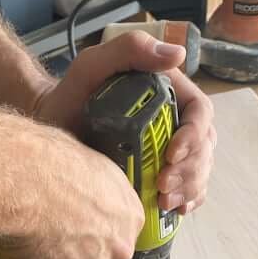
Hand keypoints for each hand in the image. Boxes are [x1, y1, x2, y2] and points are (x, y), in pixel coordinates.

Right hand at [0, 127, 143, 258]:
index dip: (92, 234)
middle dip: (74, 257)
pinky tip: (11, 255)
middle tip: (46, 238)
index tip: (75, 229)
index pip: (118, 236)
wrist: (21, 183)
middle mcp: (116, 249)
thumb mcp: (86, 161)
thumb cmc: (48, 162)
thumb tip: (81, 181)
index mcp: (129, 216)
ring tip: (23, 242)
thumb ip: (94, 186)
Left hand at [32, 31, 215, 213]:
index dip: (194, 135)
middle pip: (203, 145)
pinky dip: (188, 198)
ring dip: (190, 187)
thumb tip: (177, 54)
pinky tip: (176, 208)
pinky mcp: (162, 168)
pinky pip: (189, 185)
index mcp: (170, 91)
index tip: (171, 154)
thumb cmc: (71, 94)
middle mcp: (176, 118)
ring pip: (199, 167)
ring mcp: (171, 145)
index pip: (199, 112)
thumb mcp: (93, 65)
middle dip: (191, 169)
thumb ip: (130, 50)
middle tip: (164, 185)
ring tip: (165, 200)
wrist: (54, 124)